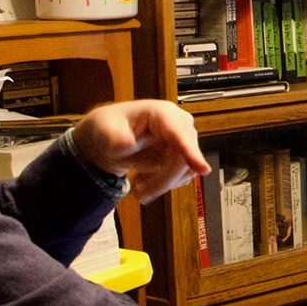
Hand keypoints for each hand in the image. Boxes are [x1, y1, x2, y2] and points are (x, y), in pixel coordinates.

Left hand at [70, 100, 210, 201]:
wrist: (110, 138)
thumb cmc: (109, 129)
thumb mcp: (104, 132)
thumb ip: (114, 138)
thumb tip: (126, 144)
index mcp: (162, 113)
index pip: (179, 133)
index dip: (190, 151)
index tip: (202, 169)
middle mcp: (179, 124)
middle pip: (183, 158)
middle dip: (162, 179)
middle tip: (139, 193)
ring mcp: (184, 139)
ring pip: (185, 171)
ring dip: (161, 184)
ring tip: (138, 186)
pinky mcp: (185, 154)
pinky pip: (182, 176)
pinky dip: (163, 183)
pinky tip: (145, 179)